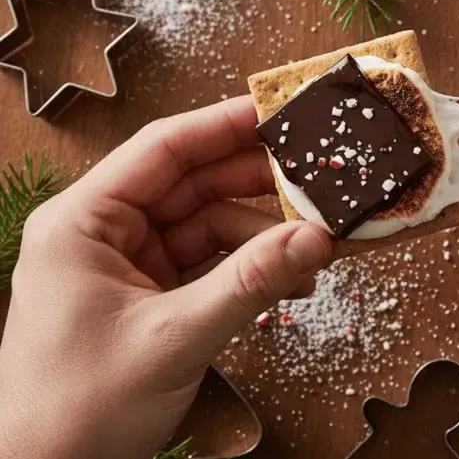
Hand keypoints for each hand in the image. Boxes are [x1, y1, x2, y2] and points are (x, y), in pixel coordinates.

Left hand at [0, 97, 332, 458]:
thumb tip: (314, 239)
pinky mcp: (152, 297)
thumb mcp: (174, 337)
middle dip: (258, 187)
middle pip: (194, 184)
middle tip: (317, 180)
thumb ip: (249, 283)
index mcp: (84, 222)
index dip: (224, 125)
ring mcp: (131, 266)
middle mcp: (106, 234)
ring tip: (314, 250)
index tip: (280, 113)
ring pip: (211, 226)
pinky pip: (213, 266)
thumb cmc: (77, 408)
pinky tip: (289, 282)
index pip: (163, 150)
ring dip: (264, 238)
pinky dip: (252, 271)